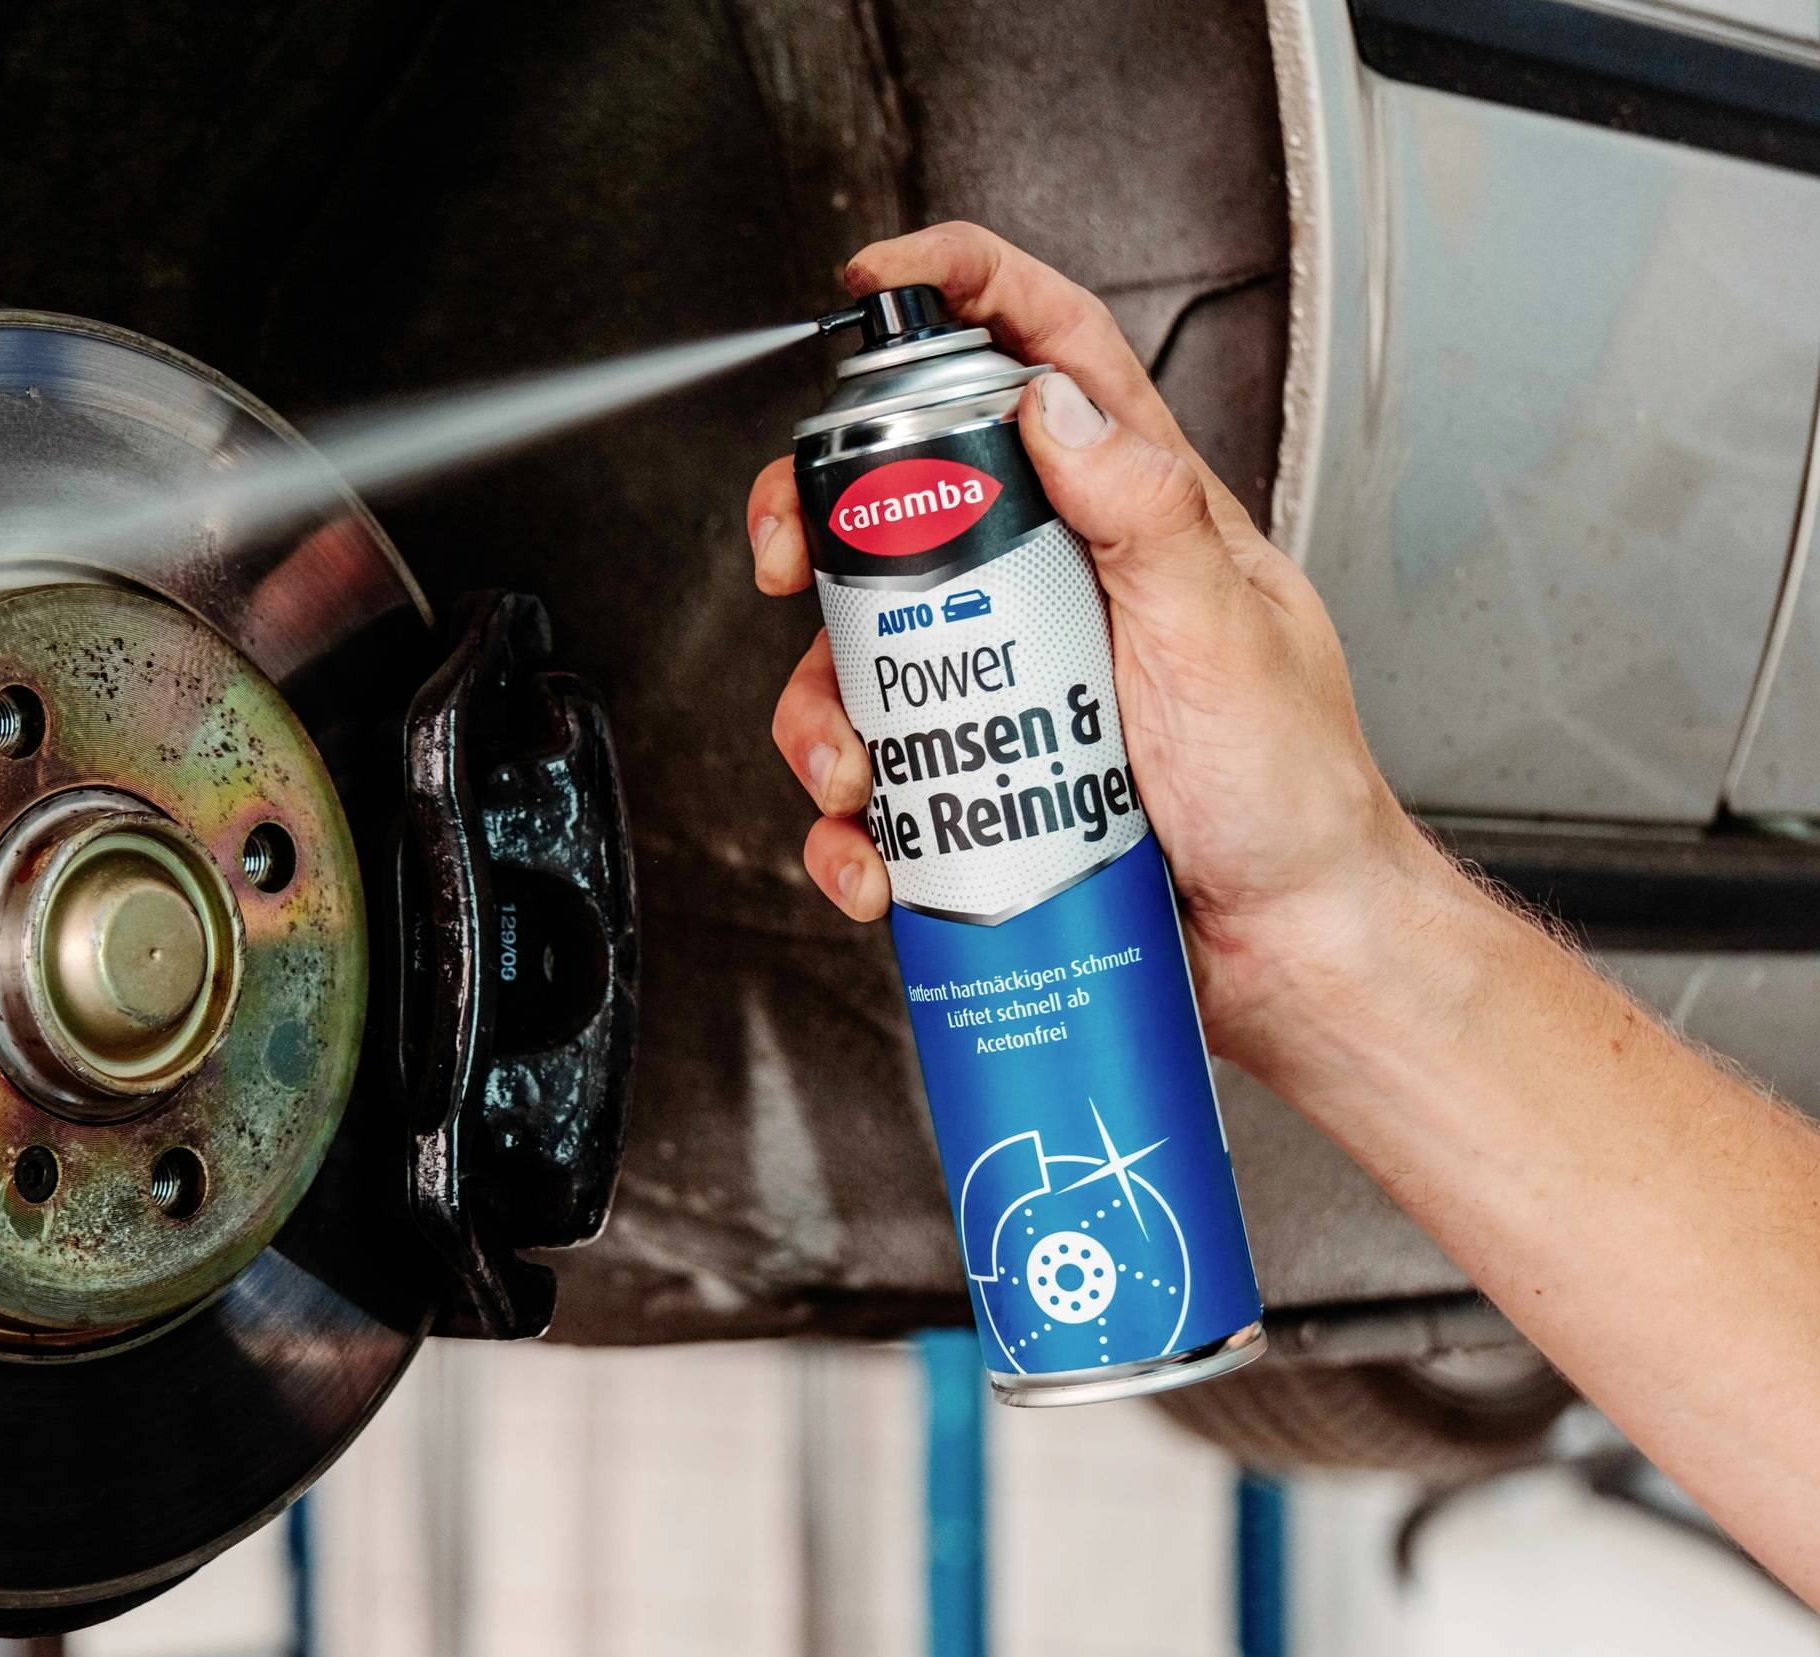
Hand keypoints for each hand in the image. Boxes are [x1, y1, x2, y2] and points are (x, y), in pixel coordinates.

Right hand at [748, 222, 1437, 1066]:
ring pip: (864, 659)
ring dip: (826, 720)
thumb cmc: (1294, 796)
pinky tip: (875, 861)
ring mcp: (1013, 685)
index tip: (877, 279)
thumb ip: (1145, 511)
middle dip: (817, 527)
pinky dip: (850, 829)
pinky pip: (878, 785)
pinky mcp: (981, 784)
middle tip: (786, 561)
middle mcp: (1060, 587)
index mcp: (1135, 517)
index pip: (1050, 355)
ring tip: (856, 780)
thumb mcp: (1226, 634)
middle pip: (905, 504)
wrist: (1293, 953)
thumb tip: (1054, 404)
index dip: (964, 290)